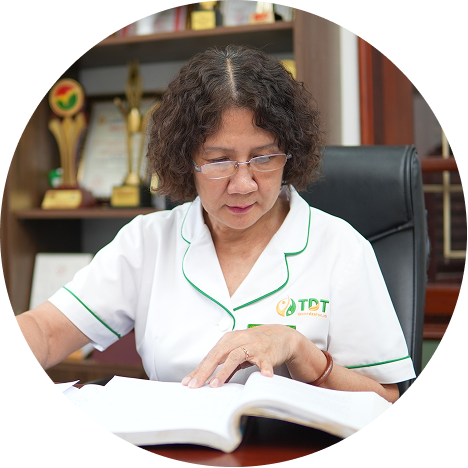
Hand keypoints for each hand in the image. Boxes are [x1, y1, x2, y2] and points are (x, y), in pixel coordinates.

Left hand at [181, 325, 298, 388]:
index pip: (210, 356)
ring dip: (224, 371)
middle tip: (196, 385)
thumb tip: (211, 379)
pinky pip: (264, 362)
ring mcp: (253, 346)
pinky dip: (263, 369)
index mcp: (229, 340)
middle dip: (205, 370)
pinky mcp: (267, 353)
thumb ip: (226, 364)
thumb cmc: (257, 344)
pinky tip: (263, 376)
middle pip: (218, 354)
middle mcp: (239, 340)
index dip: (199, 369)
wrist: (281, 336)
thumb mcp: (239, 352)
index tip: (188, 382)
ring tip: (216, 384)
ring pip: (236, 356)